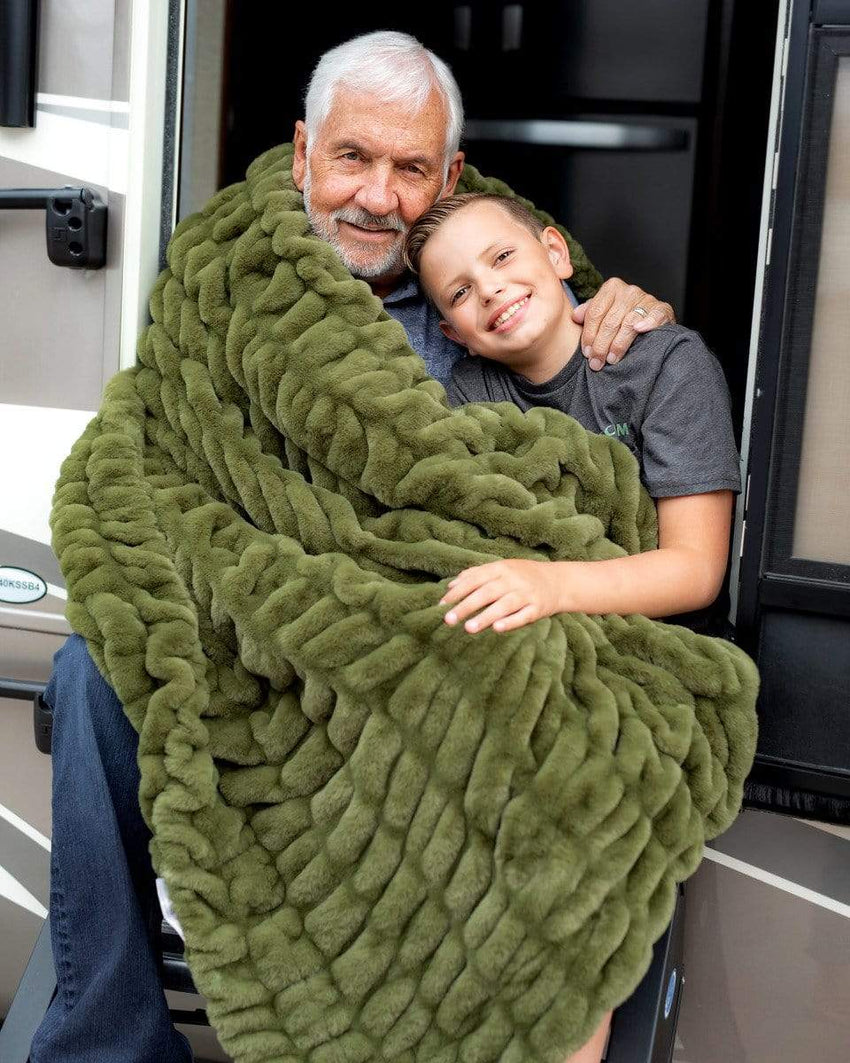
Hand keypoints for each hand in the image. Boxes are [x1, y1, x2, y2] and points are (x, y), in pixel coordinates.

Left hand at [440, 560, 560, 633]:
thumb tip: (450, 585)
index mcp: (500, 568)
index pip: (475, 578)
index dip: (458, 591)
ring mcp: (526, 593)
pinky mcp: (538, 608)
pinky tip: (497, 629)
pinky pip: (523, 615)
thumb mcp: (501, 569)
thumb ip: (475, 575)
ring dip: (485, 616)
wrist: (559, 581)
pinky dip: (511, 622)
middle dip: (466, 606)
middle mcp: (513, 579)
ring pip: (503, 605)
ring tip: (468, 628)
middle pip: (486, 592)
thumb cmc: (523, 576)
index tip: (442, 604)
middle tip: (448, 619)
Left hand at [572, 279, 674, 369]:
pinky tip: (640, 331)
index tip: (586, 353)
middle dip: (601, 345)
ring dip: (619, 344)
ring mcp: (647, 299)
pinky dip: (648, 322)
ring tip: (612, 360)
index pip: (595, 313)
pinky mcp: (663, 309)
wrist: (649, 318)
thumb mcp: (603, 313)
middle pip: (610, 321)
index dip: (589, 335)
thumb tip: (575, 316)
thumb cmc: (621, 317)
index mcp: (611, 288)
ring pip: (628, 323)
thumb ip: (589, 313)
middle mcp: (629, 291)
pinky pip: (655, 315)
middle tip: (596, 362)